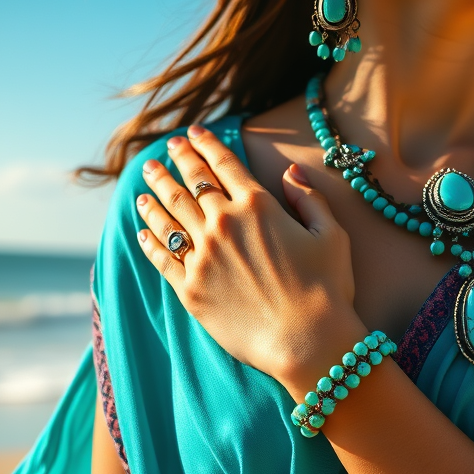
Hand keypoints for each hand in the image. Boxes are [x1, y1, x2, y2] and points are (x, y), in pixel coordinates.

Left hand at [135, 125, 363, 391]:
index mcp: (257, 205)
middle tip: (165, 150)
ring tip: (146, 181)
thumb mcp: (331, 234)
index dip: (206, 143)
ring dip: (155, 193)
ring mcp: (202, 257)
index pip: (222, 164)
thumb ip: (309, 198)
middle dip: (176, 161)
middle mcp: (223, 225)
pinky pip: (161, 257)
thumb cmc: (327, 289)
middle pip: (190, 183)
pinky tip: (142, 230)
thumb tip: (291, 171)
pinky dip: (150, 239)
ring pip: (169, 215)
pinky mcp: (190, 289)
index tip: (193, 133)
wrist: (307, 341)